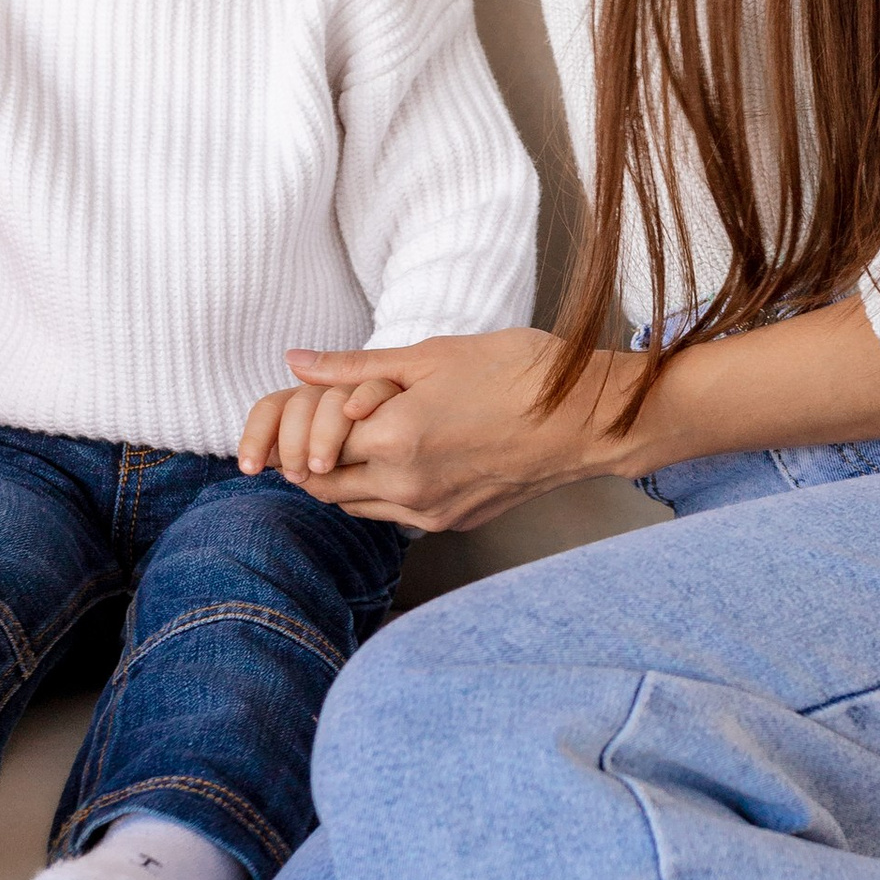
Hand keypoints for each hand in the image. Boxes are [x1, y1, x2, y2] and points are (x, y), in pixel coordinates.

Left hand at [238, 333, 626, 533]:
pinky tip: (401, 456)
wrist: (584, 418)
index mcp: (394, 439)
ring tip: (365, 437)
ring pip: (353, 506)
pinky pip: (392, 514)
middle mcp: (406, 486)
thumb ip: (353, 367)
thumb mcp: (429, 356)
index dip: (301, 425)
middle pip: (322, 485)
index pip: (310, 448)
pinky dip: (380, 490)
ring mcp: (429, 512)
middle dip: (312, 456)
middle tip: (328, 422)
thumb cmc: (515, 372)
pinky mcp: (450, 523)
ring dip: (344, 477)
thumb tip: (295, 362)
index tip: (311, 405)